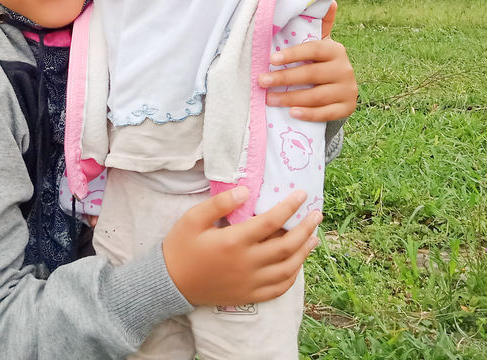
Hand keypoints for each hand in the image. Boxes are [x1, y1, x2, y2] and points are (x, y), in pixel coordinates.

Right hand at [161, 187, 320, 305]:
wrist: (170, 283)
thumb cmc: (181, 246)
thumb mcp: (193, 218)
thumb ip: (220, 203)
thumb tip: (246, 190)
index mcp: (234, 241)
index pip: (271, 221)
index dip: (289, 207)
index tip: (302, 194)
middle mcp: (247, 263)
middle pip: (286, 245)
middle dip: (306, 228)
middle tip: (317, 215)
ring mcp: (250, 282)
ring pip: (287, 268)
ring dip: (304, 252)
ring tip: (314, 238)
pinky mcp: (249, 296)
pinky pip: (279, 289)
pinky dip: (292, 276)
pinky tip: (297, 265)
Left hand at [259, 3, 356, 120]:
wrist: (340, 89)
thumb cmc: (321, 63)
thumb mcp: (321, 44)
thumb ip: (321, 24)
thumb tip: (330, 0)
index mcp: (336, 50)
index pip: (313, 50)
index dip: (292, 54)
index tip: (271, 59)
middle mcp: (345, 69)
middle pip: (311, 74)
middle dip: (284, 78)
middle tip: (261, 81)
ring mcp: (347, 90)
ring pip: (316, 96)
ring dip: (290, 98)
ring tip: (268, 99)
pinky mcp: (347, 108)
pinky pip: (326, 113)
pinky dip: (308, 114)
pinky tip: (292, 112)